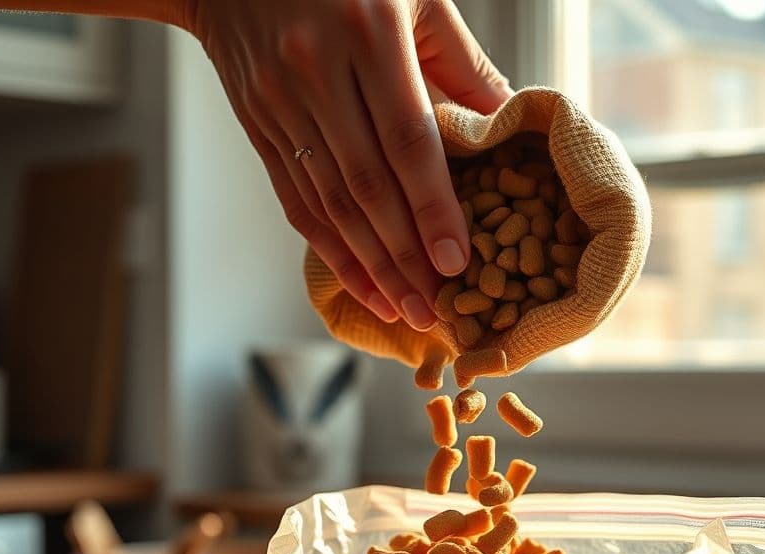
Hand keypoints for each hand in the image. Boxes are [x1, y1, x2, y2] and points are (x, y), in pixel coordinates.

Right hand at [185, 0, 512, 330]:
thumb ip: (461, 62)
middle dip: (406, 258)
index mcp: (369, 32)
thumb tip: (505, 126)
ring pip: (331, 204)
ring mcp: (280, 101)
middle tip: (438, 309)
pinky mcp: (259, 124)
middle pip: (368, 187)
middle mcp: (317, 71)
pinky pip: (297, 201)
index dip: (433, 207)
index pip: (408, 140)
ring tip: (407, 311)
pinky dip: (332, 251)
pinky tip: (364, 287)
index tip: (457, 262)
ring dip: (372, 268)